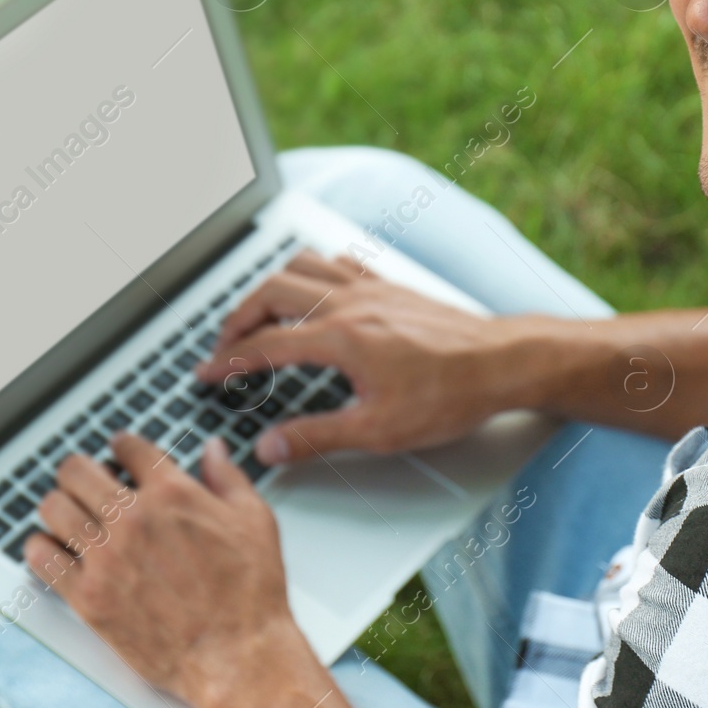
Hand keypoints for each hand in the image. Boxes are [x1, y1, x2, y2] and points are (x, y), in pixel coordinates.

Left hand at [23, 434, 342, 707]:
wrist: (235, 653)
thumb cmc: (249, 592)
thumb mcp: (254, 520)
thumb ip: (228, 478)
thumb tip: (213, 451)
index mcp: (172, 494)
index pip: (128, 448)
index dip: (122, 445)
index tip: (119, 450)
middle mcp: (132, 519)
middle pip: (78, 471)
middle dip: (80, 469)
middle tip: (84, 477)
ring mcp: (106, 558)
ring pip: (53, 508)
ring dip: (58, 504)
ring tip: (66, 510)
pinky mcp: (89, 597)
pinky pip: (43, 560)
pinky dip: (40, 548)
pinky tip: (50, 547)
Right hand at [201, 250, 525, 463]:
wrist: (502, 362)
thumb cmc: (450, 394)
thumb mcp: (378, 431)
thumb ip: (316, 437)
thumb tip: (270, 447)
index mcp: (340, 338)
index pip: (264, 345)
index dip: (226, 362)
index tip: (205, 374)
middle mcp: (349, 303)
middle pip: (271, 293)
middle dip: (237, 318)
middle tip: (223, 344)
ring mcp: (371, 288)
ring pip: (301, 265)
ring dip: (270, 286)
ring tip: (257, 312)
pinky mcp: (391, 285)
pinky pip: (339, 261)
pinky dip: (313, 269)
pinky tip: (313, 285)